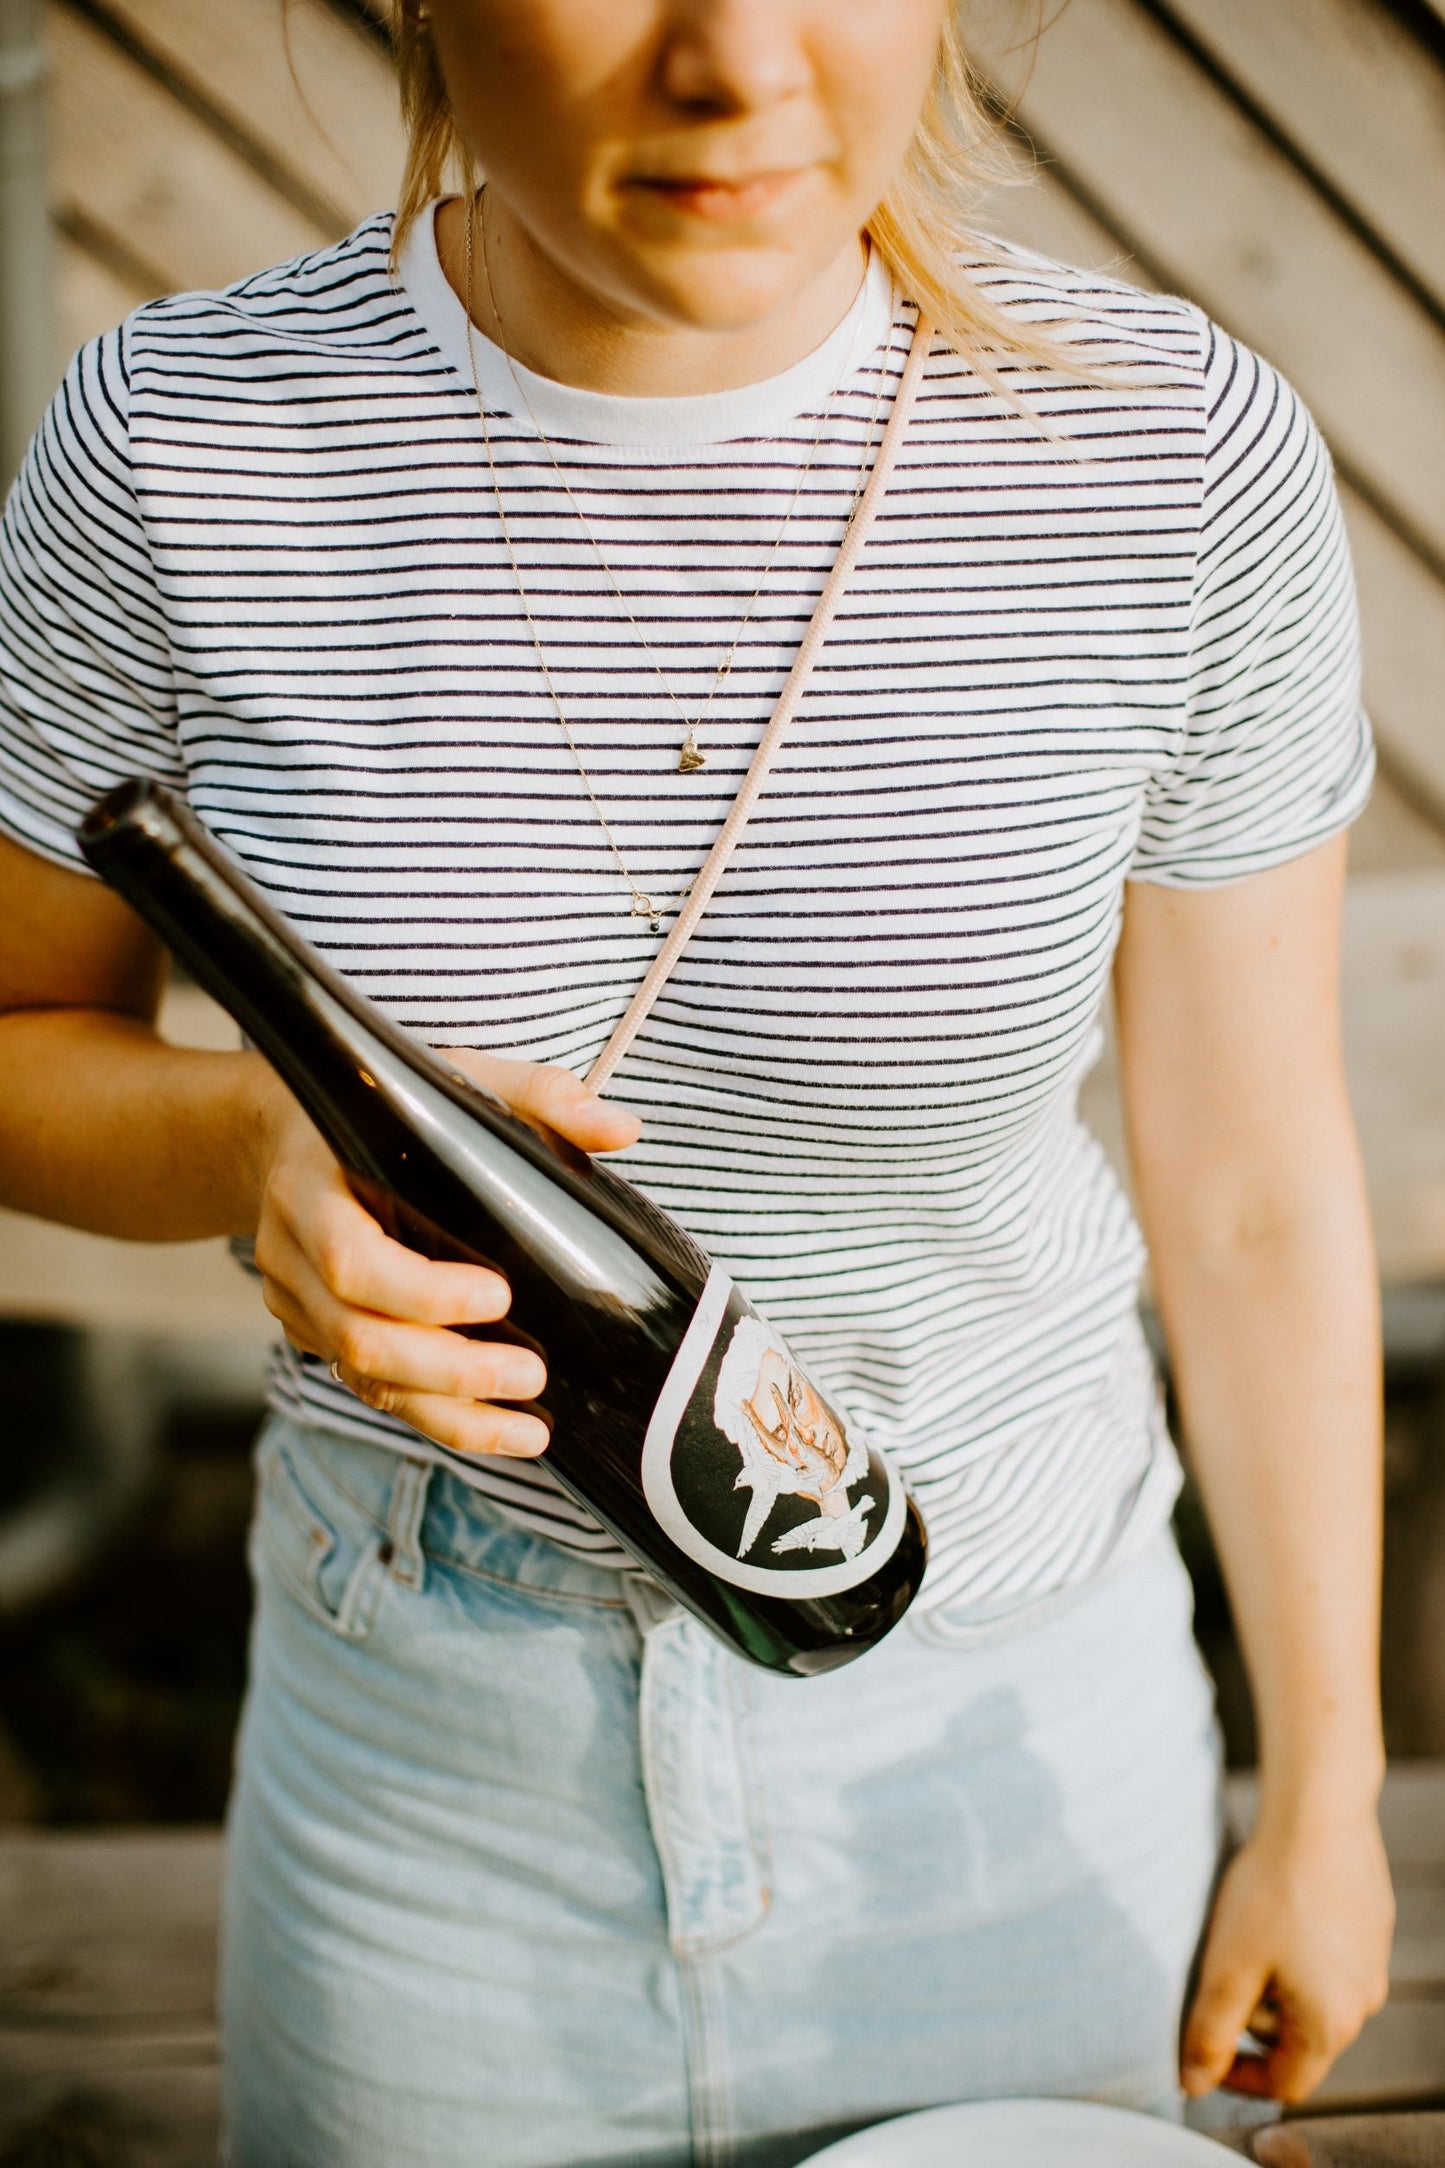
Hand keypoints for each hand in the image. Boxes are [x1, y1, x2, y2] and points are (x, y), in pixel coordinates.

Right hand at [250, 1050, 640, 1458]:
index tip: (499, 1296)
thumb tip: (622, 1128)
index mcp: (312, 1188)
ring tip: (530, 1424)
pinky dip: (438, 1418)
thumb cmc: (388, 1105)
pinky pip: (375, 1390)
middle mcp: (291, 1255)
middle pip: (359, 1337)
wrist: (294, 1137)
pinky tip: (501, 1430)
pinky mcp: (318, 1336)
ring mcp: (298, 1304)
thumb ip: (539, 1097)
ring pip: (365, 1379)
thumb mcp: (459, 1079)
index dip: (422, 1292)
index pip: (351, 1259)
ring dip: (450, 1412)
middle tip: (532, 1374)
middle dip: (450, 1369)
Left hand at [1181, 1798, 1393, 2103]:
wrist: (1320, 1814)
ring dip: (1275, 1981)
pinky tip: (1276, 1907)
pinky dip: (1297, 1948)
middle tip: (1222, 1973)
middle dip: (1255, 2019)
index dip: (1241, 2076)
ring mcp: (1373, 1962)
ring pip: (1315, 1996)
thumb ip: (1211, 2032)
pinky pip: (1330, 1957)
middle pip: (1301, 2040)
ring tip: (1247, 1934)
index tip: (1206, 2046)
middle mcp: (1363, 2002)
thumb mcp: (1228, 1968)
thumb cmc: (1272, 1891)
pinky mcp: (1372, 1925)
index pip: (1286, 2083)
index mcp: (1330, 2024)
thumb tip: (1194, 2083)